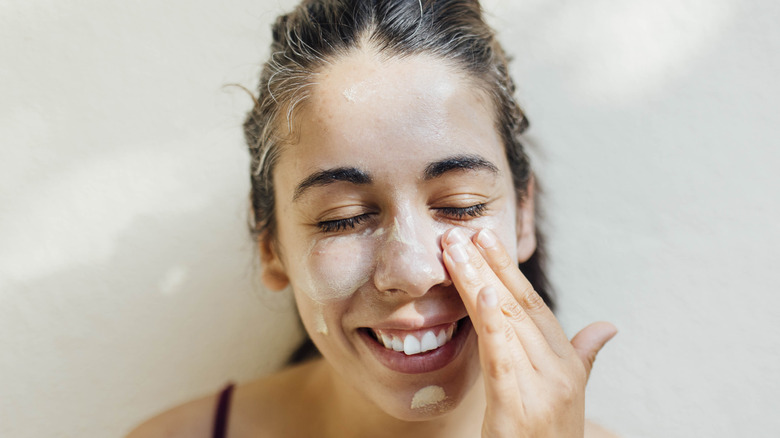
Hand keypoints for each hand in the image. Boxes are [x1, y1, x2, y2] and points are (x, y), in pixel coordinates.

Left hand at [441, 227, 616, 437]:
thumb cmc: (552, 434)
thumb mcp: (570, 393)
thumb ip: (584, 354)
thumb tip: (608, 326)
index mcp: (565, 361)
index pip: (533, 305)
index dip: (508, 269)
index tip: (485, 239)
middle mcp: (556, 369)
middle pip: (516, 306)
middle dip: (487, 266)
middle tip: (461, 233)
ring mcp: (540, 387)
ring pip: (504, 323)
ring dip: (476, 282)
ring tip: (455, 252)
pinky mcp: (515, 407)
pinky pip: (500, 358)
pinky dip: (491, 324)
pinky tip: (480, 293)